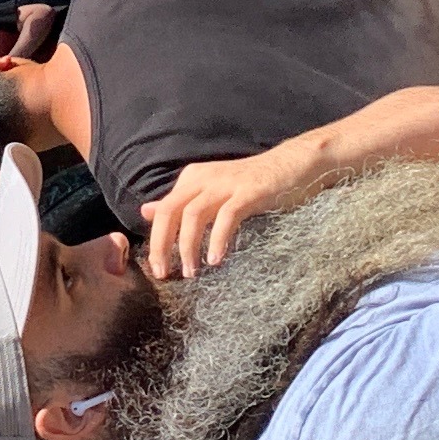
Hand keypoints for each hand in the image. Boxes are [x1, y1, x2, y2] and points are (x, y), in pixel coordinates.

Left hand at [143, 146, 308, 276]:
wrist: (291, 165)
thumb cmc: (250, 184)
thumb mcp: (210, 192)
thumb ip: (180, 203)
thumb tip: (146, 211)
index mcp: (192, 179)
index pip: (163, 211)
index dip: (155, 241)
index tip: (157, 269)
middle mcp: (203, 178)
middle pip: (171, 211)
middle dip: (162, 245)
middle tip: (164, 274)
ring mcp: (226, 183)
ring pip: (193, 214)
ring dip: (188, 246)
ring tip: (192, 272)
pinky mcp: (248, 191)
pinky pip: (226, 216)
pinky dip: (217, 239)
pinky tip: (216, 259)